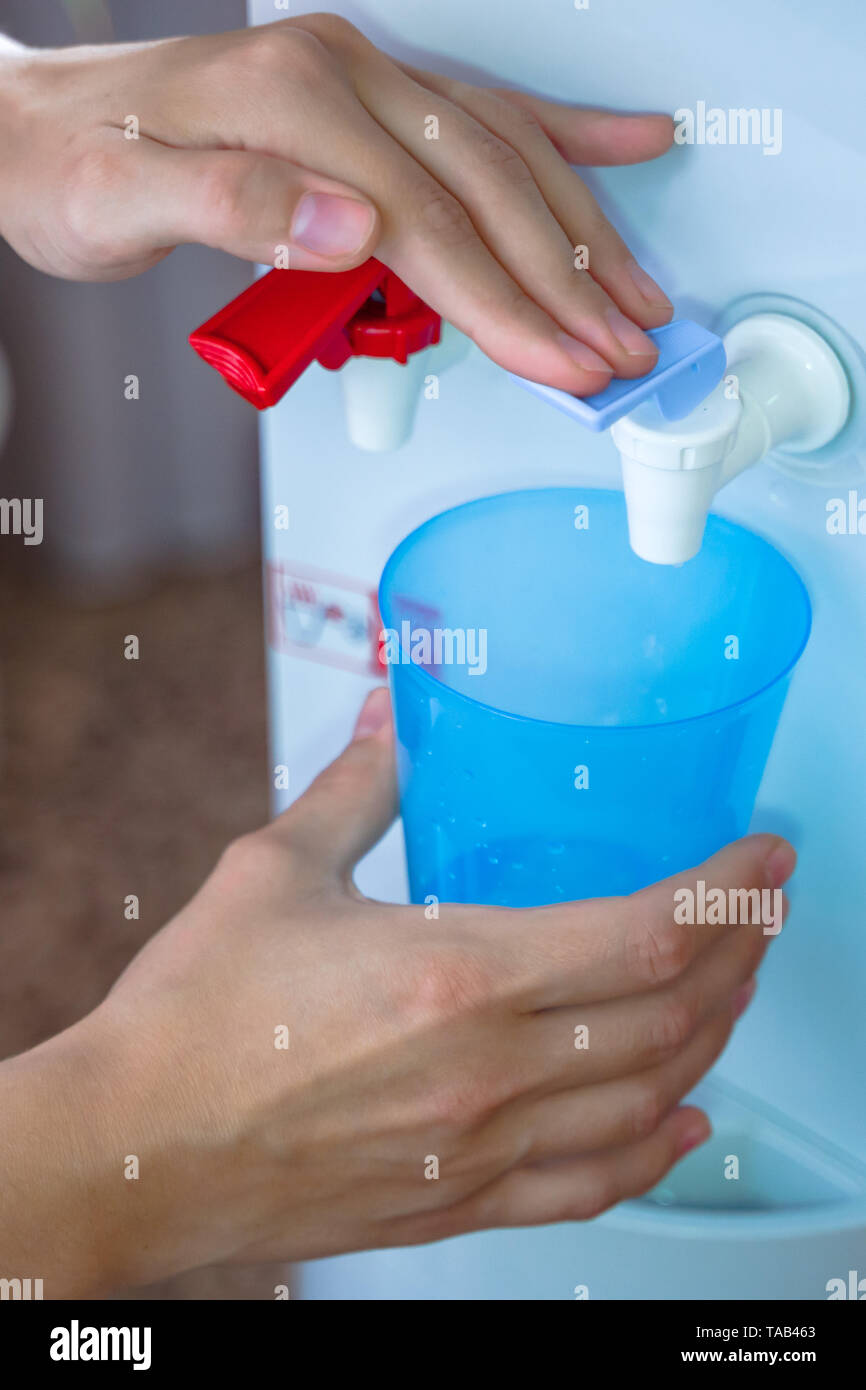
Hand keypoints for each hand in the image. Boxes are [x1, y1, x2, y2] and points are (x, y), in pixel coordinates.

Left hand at [0, 17, 673, 394]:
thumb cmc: (73, 171)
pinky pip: (488, 108)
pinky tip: (626, 144)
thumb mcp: (122, 201)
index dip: (506, 301)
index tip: (562, 361)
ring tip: (639, 294)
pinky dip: (566, 136)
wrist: (36, 128)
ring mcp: (365, 77)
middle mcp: (343, 74)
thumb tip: (349, 227)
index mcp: (292, 99)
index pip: (429, 219)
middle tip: (624, 351)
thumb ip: (235, 209)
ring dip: (583, 228)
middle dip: (567, 280)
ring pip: (506, 149)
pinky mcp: (371, 94)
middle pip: (488, 184)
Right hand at [19, 688, 791, 1294]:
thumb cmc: (192, 1016)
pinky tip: (680, 1123)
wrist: (130, 1149)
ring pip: (648, 1099)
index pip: (647, 934)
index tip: (764, 858)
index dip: (728, 891)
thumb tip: (386, 717)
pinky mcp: (455, 1204)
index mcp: (457, 975)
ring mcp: (481, 1150)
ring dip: (712, 1037)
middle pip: (671, 1016)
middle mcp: (489, 1072)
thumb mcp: (274, 872)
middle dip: (741, 954)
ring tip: (733, 988)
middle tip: (763, 909)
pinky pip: (589, 1187)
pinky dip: (654, 1152)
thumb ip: (356, 787)